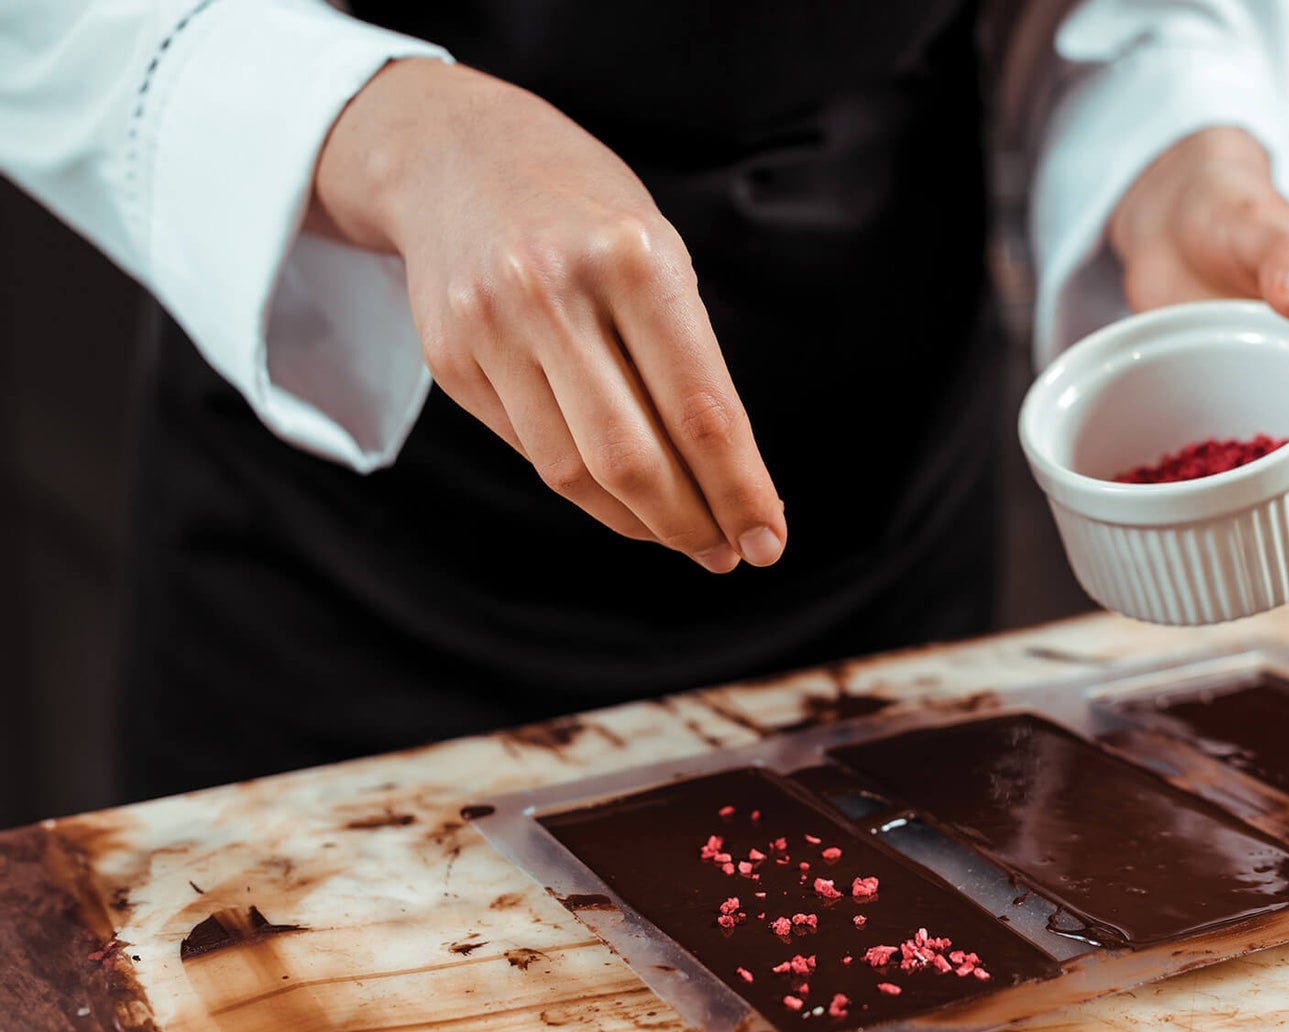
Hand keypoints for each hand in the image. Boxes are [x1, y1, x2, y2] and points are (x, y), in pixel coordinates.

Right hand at [310, 59, 784, 572]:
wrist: (454, 152)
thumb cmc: (586, 210)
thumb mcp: (658, 250)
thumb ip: (687, 356)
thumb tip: (726, 478)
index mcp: (635, 259)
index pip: (700, 410)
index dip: (739, 488)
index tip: (768, 538)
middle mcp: (556, 293)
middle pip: (632, 459)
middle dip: (690, 523)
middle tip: (727, 552)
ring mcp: (492, 327)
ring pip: (574, 472)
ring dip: (638, 522)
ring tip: (682, 535)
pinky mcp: (449, 358)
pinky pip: (530, 451)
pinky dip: (585, 489)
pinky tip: (620, 498)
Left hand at [1108, 127, 1288, 555]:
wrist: (1178, 208)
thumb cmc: (1228, 207)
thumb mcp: (1256, 224)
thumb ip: (1285, 255)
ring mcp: (1278, 401)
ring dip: (1285, 524)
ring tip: (1255, 570)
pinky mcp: (1234, 407)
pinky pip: (1243, 466)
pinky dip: (1233, 501)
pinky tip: (1206, 531)